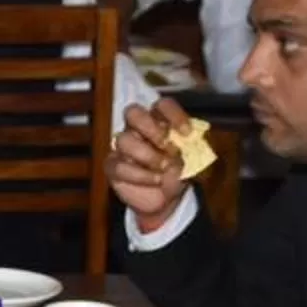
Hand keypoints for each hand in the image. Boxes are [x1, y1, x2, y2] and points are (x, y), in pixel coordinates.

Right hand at [107, 95, 194, 230]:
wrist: (166, 200)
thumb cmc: (178, 173)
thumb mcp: (193, 161)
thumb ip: (193, 148)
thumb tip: (188, 141)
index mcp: (159, 121)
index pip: (162, 105)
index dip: (174, 115)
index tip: (187, 133)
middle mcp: (138, 129)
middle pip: (133, 113)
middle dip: (151, 129)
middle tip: (168, 147)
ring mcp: (123, 148)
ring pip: (124, 140)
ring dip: (147, 155)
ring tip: (164, 167)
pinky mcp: (113, 167)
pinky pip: (119, 166)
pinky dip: (140, 175)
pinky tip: (155, 180)